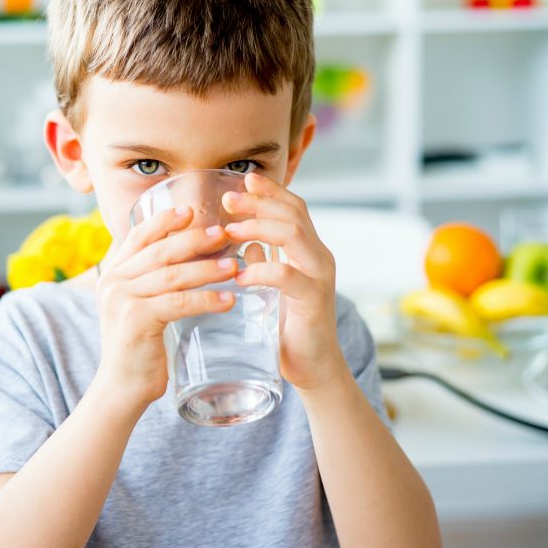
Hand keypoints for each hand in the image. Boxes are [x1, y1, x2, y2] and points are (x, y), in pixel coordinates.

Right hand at [93, 207, 238, 410]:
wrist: (121, 388)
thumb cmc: (140, 348)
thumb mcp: (142, 306)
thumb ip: (156, 282)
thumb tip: (194, 257)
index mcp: (114, 273)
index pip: (138, 235)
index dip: (165, 221)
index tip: (191, 211)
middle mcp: (113, 281)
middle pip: (159, 250)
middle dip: (194, 240)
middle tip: (224, 234)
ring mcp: (122, 300)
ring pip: (171, 274)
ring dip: (206, 268)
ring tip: (234, 266)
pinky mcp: (135, 320)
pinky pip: (178, 302)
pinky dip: (205, 299)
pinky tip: (228, 299)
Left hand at [222, 173, 347, 390]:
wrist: (312, 367)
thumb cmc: (290, 328)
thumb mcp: (274, 288)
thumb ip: (266, 262)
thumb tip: (247, 243)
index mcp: (309, 251)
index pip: (294, 208)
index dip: (271, 192)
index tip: (243, 180)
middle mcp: (319, 257)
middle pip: (293, 214)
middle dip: (260, 202)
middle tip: (228, 200)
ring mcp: (319, 277)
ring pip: (294, 235)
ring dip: (258, 227)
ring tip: (229, 231)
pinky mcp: (314, 300)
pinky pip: (288, 275)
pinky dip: (261, 270)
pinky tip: (240, 275)